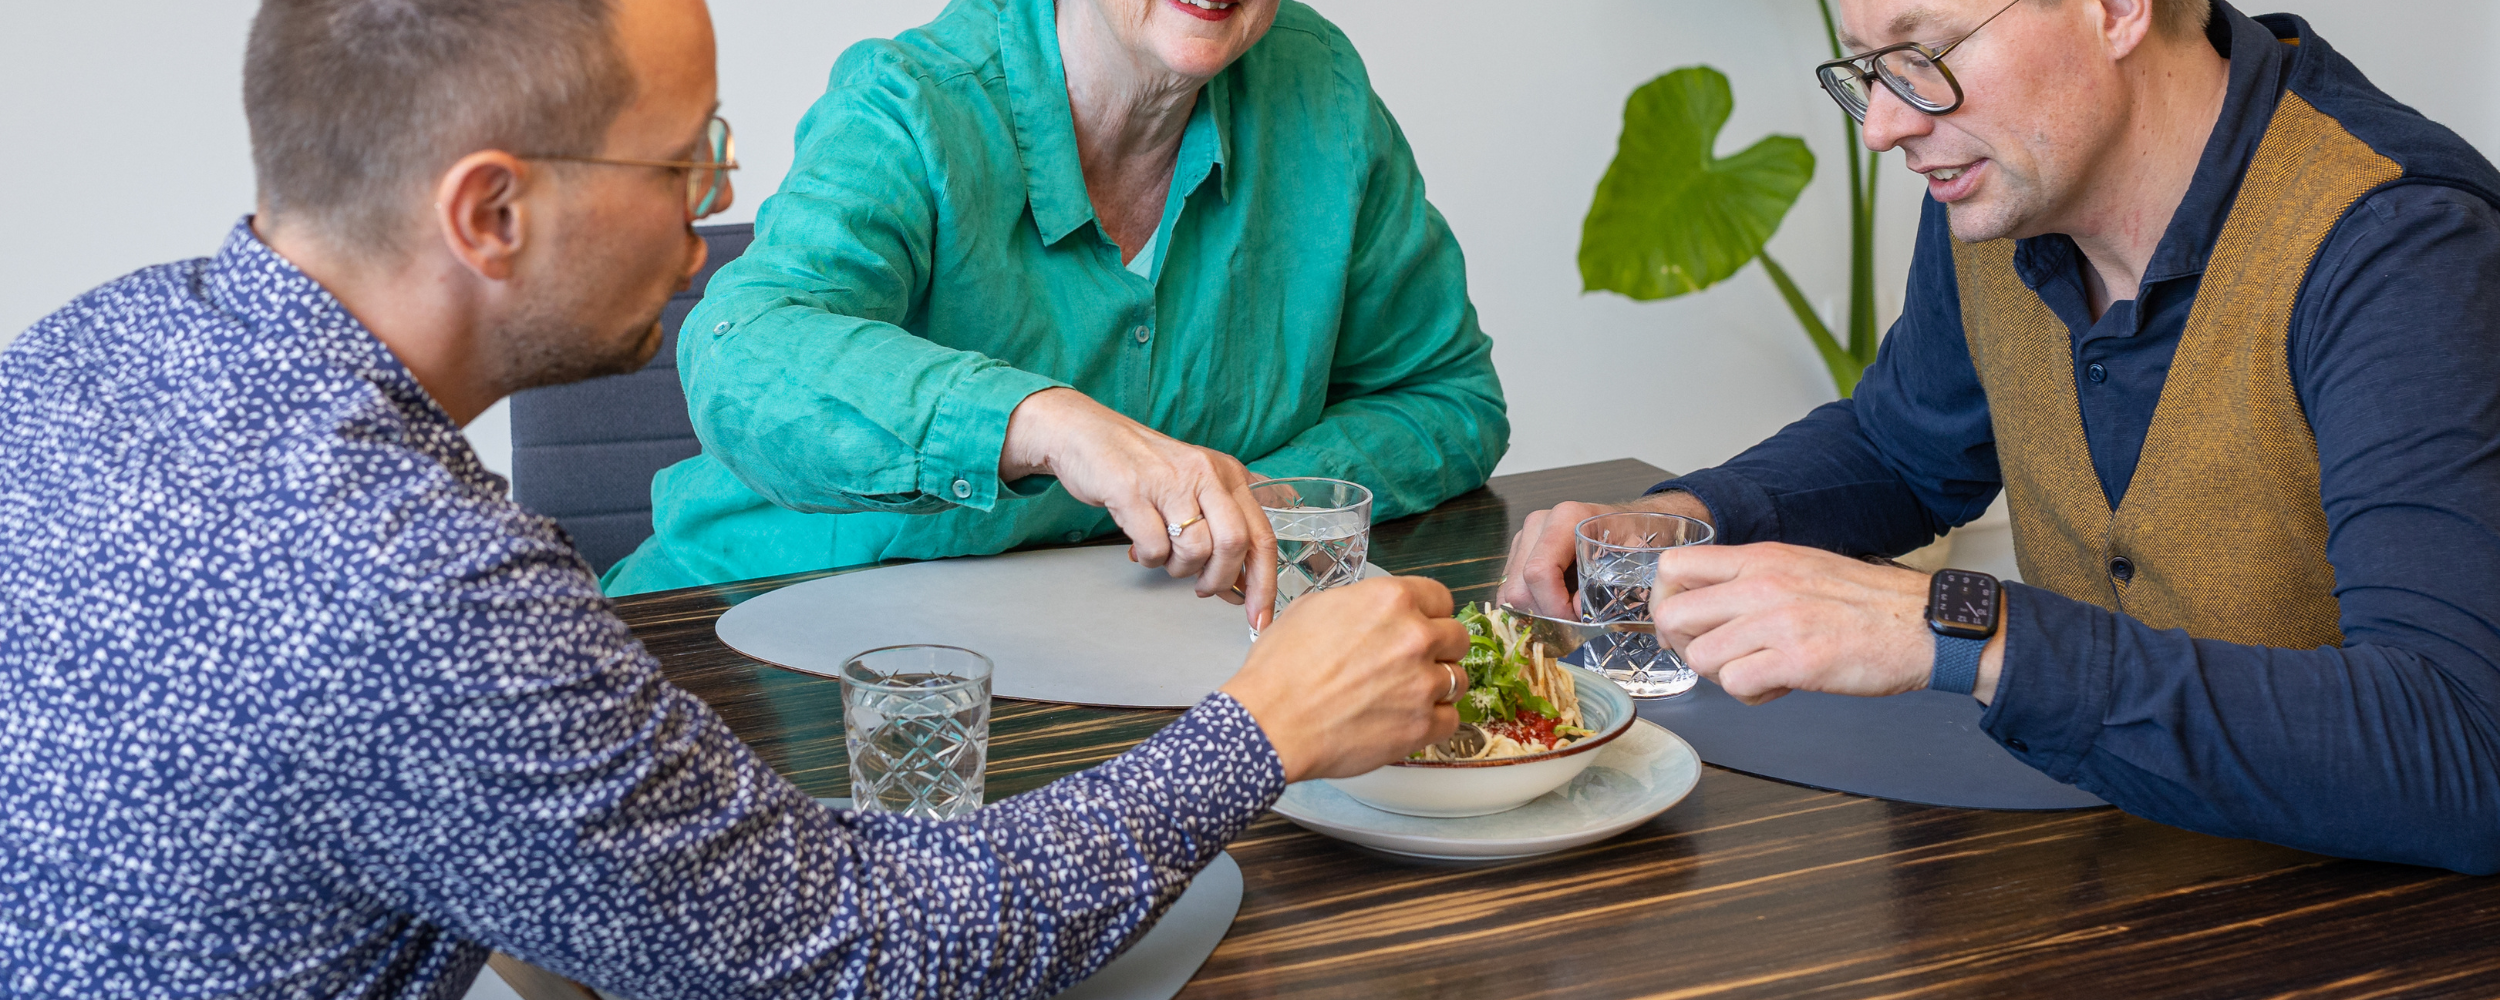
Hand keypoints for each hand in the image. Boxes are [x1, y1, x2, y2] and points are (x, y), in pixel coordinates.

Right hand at [1001, 388, 1276, 626]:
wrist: (1087, 435)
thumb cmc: (1144, 469)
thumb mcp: (1194, 487)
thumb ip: (1220, 529)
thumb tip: (1241, 587)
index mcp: (1228, 474)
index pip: (1262, 535)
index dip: (1264, 583)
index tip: (1259, 617)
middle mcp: (1205, 473)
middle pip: (1234, 544)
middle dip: (1220, 579)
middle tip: (1202, 587)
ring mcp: (1169, 481)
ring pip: (1195, 550)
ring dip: (1179, 568)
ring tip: (1165, 556)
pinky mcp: (1133, 492)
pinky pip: (1155, 548)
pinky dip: (1150, 560)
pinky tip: (1142, 546)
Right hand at [1219, 576, 1471, 781]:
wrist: (1270, 722)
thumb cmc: (1280, 668)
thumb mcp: (1312, 609)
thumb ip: (1358, 605)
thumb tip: (1372, 614)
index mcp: (1390, 599)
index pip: (1441, 597)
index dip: (1431, 613)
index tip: (1424, 625)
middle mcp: (1415, 636)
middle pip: (1457, 638)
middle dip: (1439, 649)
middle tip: (1414, 663)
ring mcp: (1422, 683)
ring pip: (1457, 679)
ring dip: (1437, 686)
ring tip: (1406, 695)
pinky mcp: (1421, 725)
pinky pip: (1450, 719)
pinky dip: (1433, 721)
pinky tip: (1408, 720)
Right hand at [1495, 492, 1712, 617]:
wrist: (1632, 521)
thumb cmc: (1635, 536)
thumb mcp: (1634, 558)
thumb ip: (1608, 585)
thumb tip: (1577, 610)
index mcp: (1565, 519)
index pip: (1539, 572)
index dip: (1555, 606)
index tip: (1577, 620)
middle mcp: (1539, 524)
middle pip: (1519, 587)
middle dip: (1545, 614)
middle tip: (1575, 623)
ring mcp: (1525, 537)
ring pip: (1510, 592)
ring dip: (1536, 612)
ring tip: (1566, 614)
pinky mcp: (1519, 551)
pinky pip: (1509, 589)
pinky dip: (1529, 606)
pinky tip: (1554, 607)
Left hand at [1646, 542, 2001, 704]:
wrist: (1922, 624)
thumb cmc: (1865, 602)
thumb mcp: (1799, 567)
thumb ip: (1750, 580)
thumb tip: (1704, 602)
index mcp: (1760, 559)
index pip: (1674, 567)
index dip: (1665, 601)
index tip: (1683, 623)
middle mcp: (1762, 585)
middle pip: (1672, 615)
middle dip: (1684, 644)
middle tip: (1716, 655)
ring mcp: (1778, 622)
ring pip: (1700, 657)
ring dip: (1722, 674)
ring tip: (1756, 671)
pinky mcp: (1798, 661)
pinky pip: (1737, 685)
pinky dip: (1751, 695)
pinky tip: (1777, 686)